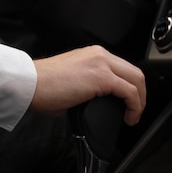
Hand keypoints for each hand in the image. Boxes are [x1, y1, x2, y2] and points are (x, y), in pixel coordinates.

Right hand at [31, 45, 145, 125]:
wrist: (30, 82)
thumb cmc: (42, 85)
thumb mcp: (71, 81)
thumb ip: (87, 88)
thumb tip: (94, 104)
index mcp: (92, 54)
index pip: (122, 68)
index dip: (130, 87)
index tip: (127, 103)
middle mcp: (99, 55)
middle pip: (134, 72)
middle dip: (141, 94)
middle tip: (135, 111)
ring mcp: (101, 64)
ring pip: (136, 80)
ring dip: (140, 101)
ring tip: (133, 117)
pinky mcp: (102, 77)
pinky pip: (130, 92)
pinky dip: (134, 106)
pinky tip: (129, 117)